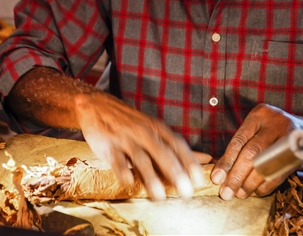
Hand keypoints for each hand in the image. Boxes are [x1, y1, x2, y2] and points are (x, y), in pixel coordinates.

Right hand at [73, 92, 205, 200]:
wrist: (96, 105)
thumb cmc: (129, 122)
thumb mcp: (154, 128)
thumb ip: (176, 146)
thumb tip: (206, 158)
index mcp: (157, 128)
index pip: (177, 145)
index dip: (189, 162)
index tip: (199, 180)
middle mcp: (143, 131)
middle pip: (162, 153)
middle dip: (175, 173)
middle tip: (186, 192)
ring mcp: (125, 138)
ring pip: (141, 158)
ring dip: (151, 178)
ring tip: (160, 197)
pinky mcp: (107, 144)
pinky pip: (116, 159)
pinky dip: (122, 170)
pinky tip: (128, 182)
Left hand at [210, 104, 302, 199]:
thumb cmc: (274, 130)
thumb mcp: (258, 127)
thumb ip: (242, 144)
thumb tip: (221, 171)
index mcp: (259, 115)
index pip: (239, 140)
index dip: (226, 161)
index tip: (217, 178)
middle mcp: (274, 123)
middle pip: (251, 153)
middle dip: (236, 176)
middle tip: (226, 192)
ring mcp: (289, 138)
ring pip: (265, 165)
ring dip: (250, 184)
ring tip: (239, 194)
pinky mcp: (299, 154)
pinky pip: (278, 174)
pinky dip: (265, 186)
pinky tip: (255, 192)